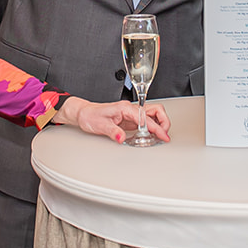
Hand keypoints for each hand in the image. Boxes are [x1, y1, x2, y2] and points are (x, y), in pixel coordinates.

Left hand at [55, 97, 170, 143]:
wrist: (84, 114)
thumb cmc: (90, 116)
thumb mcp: (100, 125)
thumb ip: (113, 132)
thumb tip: (122, 138)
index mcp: (125, 108)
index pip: (146, 117)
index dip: (156, 127)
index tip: (163, 136)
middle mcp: (130, 109)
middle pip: (156, 111)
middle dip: (163, 122)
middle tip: (163, 135)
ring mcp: (131, 114)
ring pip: (153, 115)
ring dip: (159, 124)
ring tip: (159, 136)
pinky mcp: (130, 120)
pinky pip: (146, 122)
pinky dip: (152, 128)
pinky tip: (150, 136)